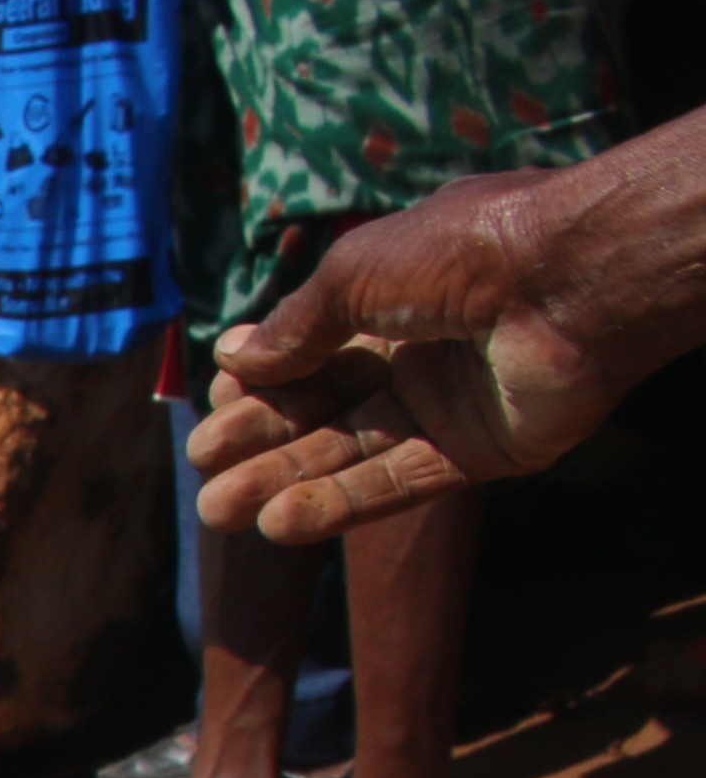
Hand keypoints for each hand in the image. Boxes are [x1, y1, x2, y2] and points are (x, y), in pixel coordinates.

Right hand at [192, 171, 617, 538]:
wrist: (573, 279)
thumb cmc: (464, 253)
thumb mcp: (355, 274)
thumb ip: (296, 327)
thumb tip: (236, 359)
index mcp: (398, 295)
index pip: (314, 349)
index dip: (265, 379)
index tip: (218, 400)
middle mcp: (422, 351)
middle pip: (325, 406)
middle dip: (261, 436)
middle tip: (203, 463)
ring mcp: (451, 405)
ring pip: (352, 451)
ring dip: (284, 481)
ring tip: (218, 511)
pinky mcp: (480, 453)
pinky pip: (400, 482)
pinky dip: (340, 505)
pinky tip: (280, 524)